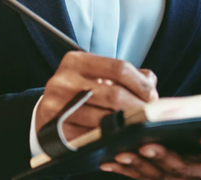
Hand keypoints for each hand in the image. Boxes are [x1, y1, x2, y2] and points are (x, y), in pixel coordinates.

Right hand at [36, 51, 158, 140]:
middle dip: (138, 107)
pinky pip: (91, 137)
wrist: (48, 111)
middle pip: (114, 95)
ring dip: (126, 126)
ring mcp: (57, 106)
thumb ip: (126, 74)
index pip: (118, 68)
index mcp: (76, 61)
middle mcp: (63, 80)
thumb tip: (150, 83)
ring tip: (137, 126)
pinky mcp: (55, 130)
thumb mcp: (97, 74)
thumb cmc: (80, 90)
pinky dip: (109, 139)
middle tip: (149, 116)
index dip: (140, 84)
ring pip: (104, 119)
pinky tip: (117, 137)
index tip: (152, 96)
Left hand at [100, 85, 200, 178]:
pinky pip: (142, 177)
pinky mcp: (162, 177)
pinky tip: (108, 160)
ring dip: (139, 167)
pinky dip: (125, 171)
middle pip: (185, 168)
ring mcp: (183, 176)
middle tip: (146, 146)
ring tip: (121, 153)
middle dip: (165, 159)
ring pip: (160, 175)